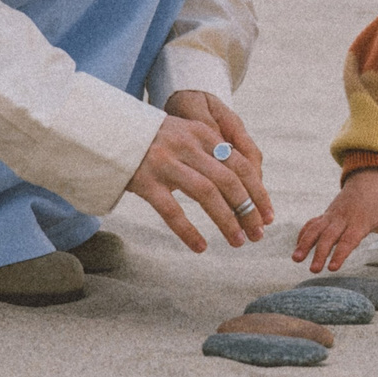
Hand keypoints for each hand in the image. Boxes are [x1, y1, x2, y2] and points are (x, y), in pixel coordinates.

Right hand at [127, 91, 269, 252]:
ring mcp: (165, 162)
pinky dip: (188, 230)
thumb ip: (210, 152)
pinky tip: (200, 247)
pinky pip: (171, 210)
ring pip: (206, 194)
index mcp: (202, 134)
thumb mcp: (185, 135)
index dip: (258, 192)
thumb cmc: (153, 139)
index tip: (268, 215)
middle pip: (229, 180)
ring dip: (227, 221)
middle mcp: (187, 146)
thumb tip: (241, 186)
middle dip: (248, 210)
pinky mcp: (145, 180)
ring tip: (238, 242)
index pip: (241, 164)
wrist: (109, 129)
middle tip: (258, 234)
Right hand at [293, 169, 377, 273]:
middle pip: (329, 237)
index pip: (348, 240)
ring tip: (295, 259)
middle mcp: (344, 219)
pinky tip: (297, 248)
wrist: (367, 181)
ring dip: (304, 244)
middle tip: (313, 270)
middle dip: (320, 253)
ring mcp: (332, 216)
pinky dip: (303, 234)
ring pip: (316, 229)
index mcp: (361, 222)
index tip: (331, 268)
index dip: (339, 254)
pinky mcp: (326, 215)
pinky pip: (312, 224)